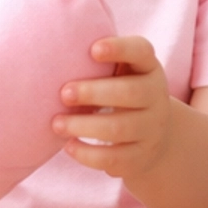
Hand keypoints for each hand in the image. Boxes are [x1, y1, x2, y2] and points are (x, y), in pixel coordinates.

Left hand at [55, 36, 175, 177]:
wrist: (154, 136)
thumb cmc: (122, 93)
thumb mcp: (121, 73)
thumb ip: (98, 62)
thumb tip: (51, 50)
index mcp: (148, 69)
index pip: (141, 51)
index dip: (120, 48)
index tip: (93, 50)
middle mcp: (156, 97)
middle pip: (130, 93)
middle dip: (93, 93)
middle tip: (63, 94)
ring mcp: (152, 129)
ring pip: (119, 128)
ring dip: (83, 125)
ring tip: (57, 123)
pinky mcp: (141, 157)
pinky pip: (114, 158)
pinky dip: (87, 154)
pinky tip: (68, 146)